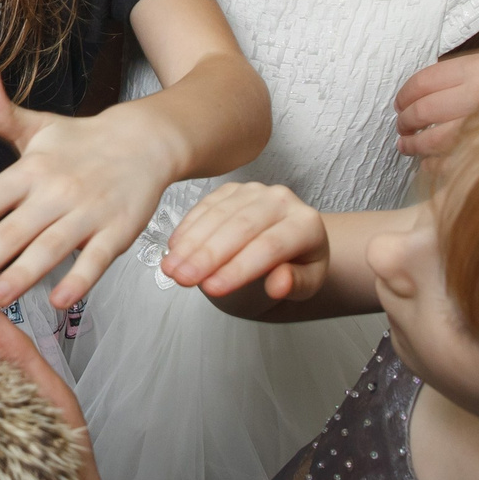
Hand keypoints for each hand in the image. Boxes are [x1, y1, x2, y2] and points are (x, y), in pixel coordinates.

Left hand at [0, 66, 169, 308]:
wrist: (146, 141)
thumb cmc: (82, 142)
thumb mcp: (37, 125)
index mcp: (29, 171)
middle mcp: (54, 193)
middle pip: (10, 232)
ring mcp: (87, 213)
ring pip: (50, 248)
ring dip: (21, 275)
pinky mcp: (117, 231)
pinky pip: (96, 259)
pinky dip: (79, 279)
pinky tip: (58, 301)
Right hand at [158, 181, 328, 303]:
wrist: (292, 242)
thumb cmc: (298, 266)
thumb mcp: (307, 284)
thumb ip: (297, 284)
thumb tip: (279, 284)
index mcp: (306, 223)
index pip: (270, 246)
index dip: (239, 268)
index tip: (213, 289)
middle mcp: (282, 199)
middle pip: (241, 227)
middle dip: (208, 255)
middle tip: (183, 278)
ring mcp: (254, 191)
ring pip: (219, 214)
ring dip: (191, 243)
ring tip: (171, 268)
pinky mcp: (232, 189)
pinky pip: (206, 205)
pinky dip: (188, 227)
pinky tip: (174, 249)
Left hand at [393, 48, 478, 158]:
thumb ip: (454, 76)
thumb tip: (415, 96)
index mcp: (476, 69)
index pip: (423, 82)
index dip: (404, 95)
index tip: (399, 103)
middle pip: (424, 111)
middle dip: (405, 121)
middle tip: (401, 126)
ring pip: (434, 139)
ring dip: (414, 145)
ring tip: (406, 145)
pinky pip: (454, 162)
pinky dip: (434, 165)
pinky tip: (428, 163)